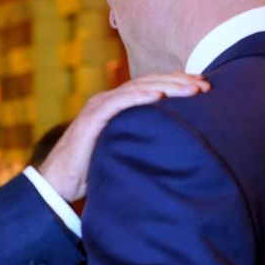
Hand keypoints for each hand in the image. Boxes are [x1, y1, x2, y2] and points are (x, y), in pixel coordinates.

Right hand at [38, 72, 209, 201]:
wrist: (58, 183)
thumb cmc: (91, 170)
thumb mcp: (123, 152)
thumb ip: (143, 142)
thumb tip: (177, 148)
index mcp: (117, 106)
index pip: (151, 87)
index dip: (177, 84)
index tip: (203, 87)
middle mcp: (108, 100)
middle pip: (148, 83)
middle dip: (179, 81)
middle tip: (206, 85)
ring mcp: (98, 107)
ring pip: (137, 88)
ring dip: (166, 86)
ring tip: (191, 89)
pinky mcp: (91, 118)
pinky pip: (118, 103)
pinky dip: (139, 97)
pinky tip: (159, 96)